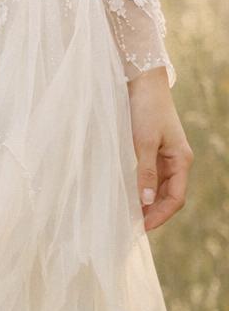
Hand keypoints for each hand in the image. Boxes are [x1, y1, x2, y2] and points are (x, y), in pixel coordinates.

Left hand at [128, 66, 193, 232]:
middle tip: (133, 226)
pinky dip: (143, 189)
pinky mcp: (154, 150)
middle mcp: (177, 161)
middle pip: (169, 196)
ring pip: (161, 188)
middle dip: (154, 213)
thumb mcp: (143, 141)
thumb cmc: (146, 109)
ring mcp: (166, 156)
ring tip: (130, 215)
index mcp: (181, 160)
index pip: (175, 198)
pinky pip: (152, 177)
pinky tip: (130, 195)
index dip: (160, 216)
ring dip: (148, 203)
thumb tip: (146, 201)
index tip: (142, 227)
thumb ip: (145, 171)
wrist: (143, 82)